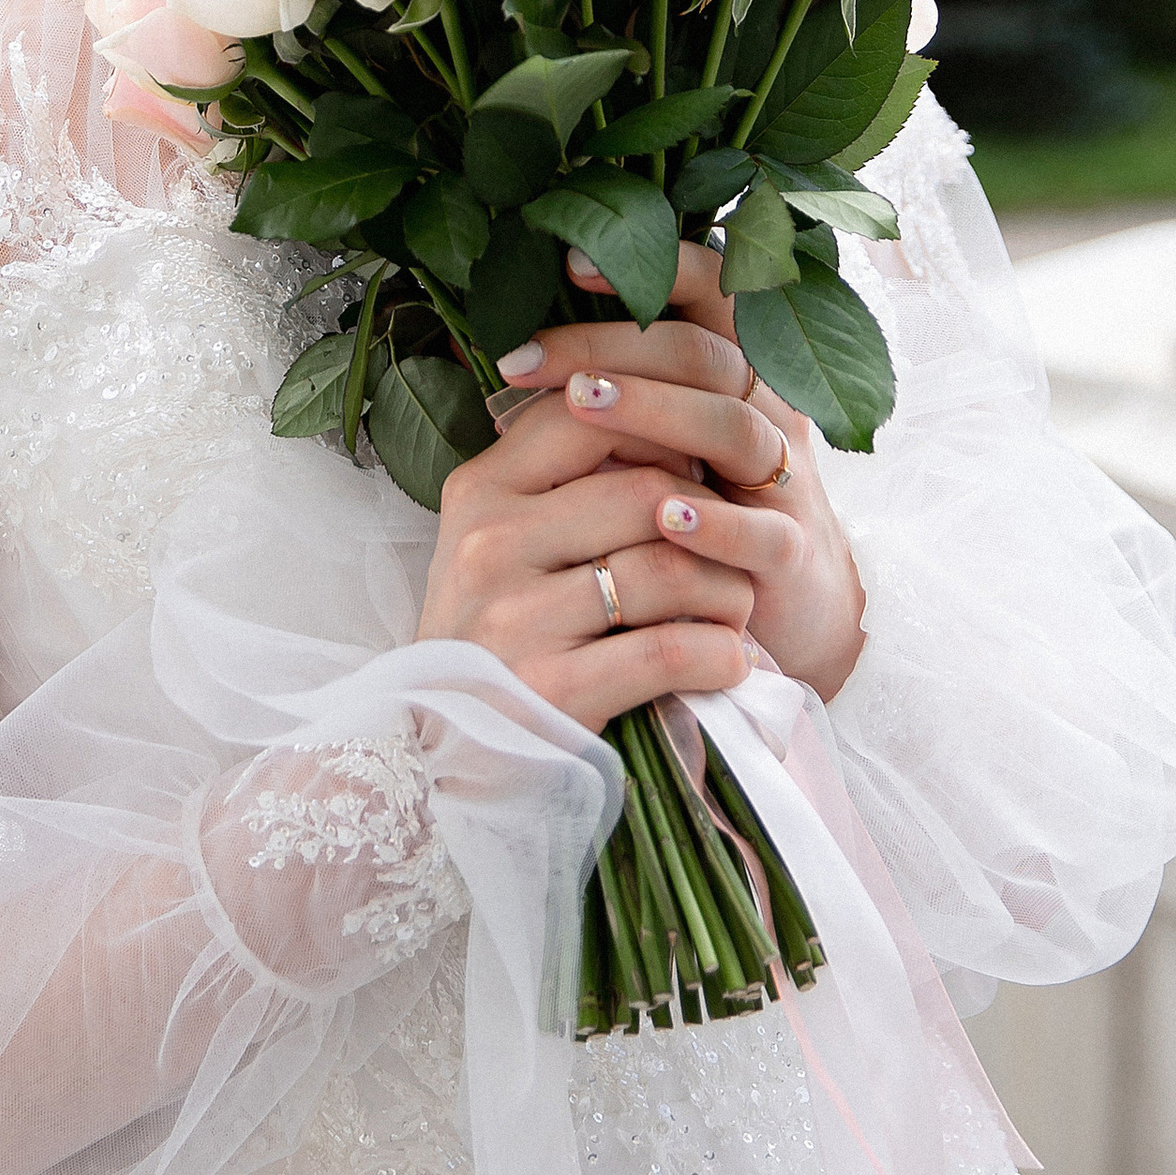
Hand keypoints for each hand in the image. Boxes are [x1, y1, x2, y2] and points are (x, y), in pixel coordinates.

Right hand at [416, 363, 760, 732]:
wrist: (442, 760)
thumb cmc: (492, 641)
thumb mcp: (498, 545)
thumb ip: (560, 484)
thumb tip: (664, 424)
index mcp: (479, 491)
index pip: (587, 413)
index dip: (665, 428)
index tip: (695, 467)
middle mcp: (488, 543)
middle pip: (647, 492)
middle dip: (712, 522)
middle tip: (731, 554)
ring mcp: (515, 618)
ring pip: (669, 568)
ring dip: (727, 593)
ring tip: (732, 612)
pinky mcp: (550, 691)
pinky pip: (670, 650)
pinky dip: (719, 655)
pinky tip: (726, 662)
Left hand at [462, 241, 866, 706]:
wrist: (792, 615)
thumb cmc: (707, 514)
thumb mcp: (665, 448)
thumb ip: (616, 399)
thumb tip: (512, 357)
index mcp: (738, 379)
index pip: (712, 297)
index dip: (656, 268)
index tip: (570, 262)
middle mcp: (768, 417)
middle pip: (707, 354)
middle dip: (615, 346)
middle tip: (528, 357)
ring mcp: (785, 484)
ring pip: (736, 427)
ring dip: (657, 411)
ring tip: (582, 403)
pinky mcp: (791, 556)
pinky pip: (763, 531)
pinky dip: (714, 521)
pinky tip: (661, 514)